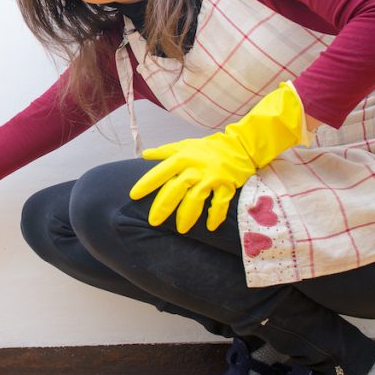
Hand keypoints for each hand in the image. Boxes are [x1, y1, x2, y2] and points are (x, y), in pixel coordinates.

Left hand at [129, 82, 306, 232]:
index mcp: (183, 158)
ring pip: (196, 198)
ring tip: (181, 230)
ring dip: (187, 215)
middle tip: (153, 222)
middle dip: (164, 206)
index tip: (134, 195)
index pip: (161, 171)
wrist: (240, 146)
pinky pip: (220, 203)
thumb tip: (144, 154)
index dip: (147, 183)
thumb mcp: (185, 145)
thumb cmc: (208, 148)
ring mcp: (212, 177)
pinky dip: (216, 216)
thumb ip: (164, 151)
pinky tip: (210, 227)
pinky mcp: (227, 185)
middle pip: (176, 189)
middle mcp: (196, 168)